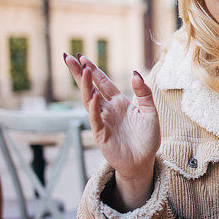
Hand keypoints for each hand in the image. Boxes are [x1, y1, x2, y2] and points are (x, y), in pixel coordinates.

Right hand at [64, 53, 160, 208]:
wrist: (144, 161)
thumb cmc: (147, 138)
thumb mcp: (150, 112)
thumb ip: (144, 93)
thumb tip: (135, 73)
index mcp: (118, 102)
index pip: (102, 82)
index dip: (93, 70)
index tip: (82, 57)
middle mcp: (107, 109)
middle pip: (90, 87)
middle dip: (79, 73)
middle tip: (68, 57)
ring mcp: (102, 121)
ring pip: (89, 100)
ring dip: (85, 85)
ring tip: (82, 70)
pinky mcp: (101, 135)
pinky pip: (95, 119)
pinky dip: (94, 107)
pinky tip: (92, 96)